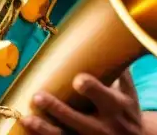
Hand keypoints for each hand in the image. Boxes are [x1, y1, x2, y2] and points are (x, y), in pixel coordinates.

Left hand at [22, 71, 156, 134]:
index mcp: (117, 107)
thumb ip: (119, 68)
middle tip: (39, 97)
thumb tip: (113, 33)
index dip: (92, 89)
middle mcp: (105, 127)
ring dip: (45, 130)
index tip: (78, 79)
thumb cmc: (127, 110)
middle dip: (59, 110)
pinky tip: (30, 131)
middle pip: (79, 121)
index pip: (105, 98)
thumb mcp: (129, 91)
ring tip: (27, 118)